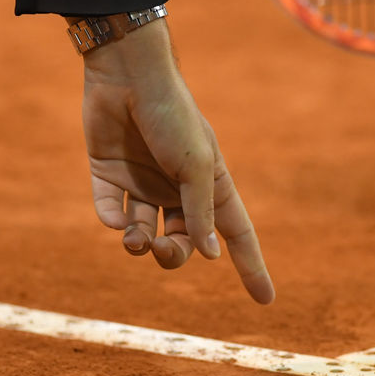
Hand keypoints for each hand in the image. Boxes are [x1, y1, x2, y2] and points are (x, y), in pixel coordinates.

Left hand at [80, 20, 274, 304]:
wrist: (126, 75)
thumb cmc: (171, 114)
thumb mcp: (194, 165)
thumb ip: (200, 211)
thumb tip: (210, 257)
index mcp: (210, 184)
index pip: (236, 234)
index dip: (251, 267)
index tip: (266, 300)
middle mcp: (177, 188)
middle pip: (182, 242)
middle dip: (173, 256)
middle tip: (162, 250)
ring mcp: (143, 183)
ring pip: (143, 233)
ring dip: (139, 245)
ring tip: (135, 240)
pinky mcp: (109, 175)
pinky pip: (111, 211)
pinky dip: (113, 220)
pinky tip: (116, 217)